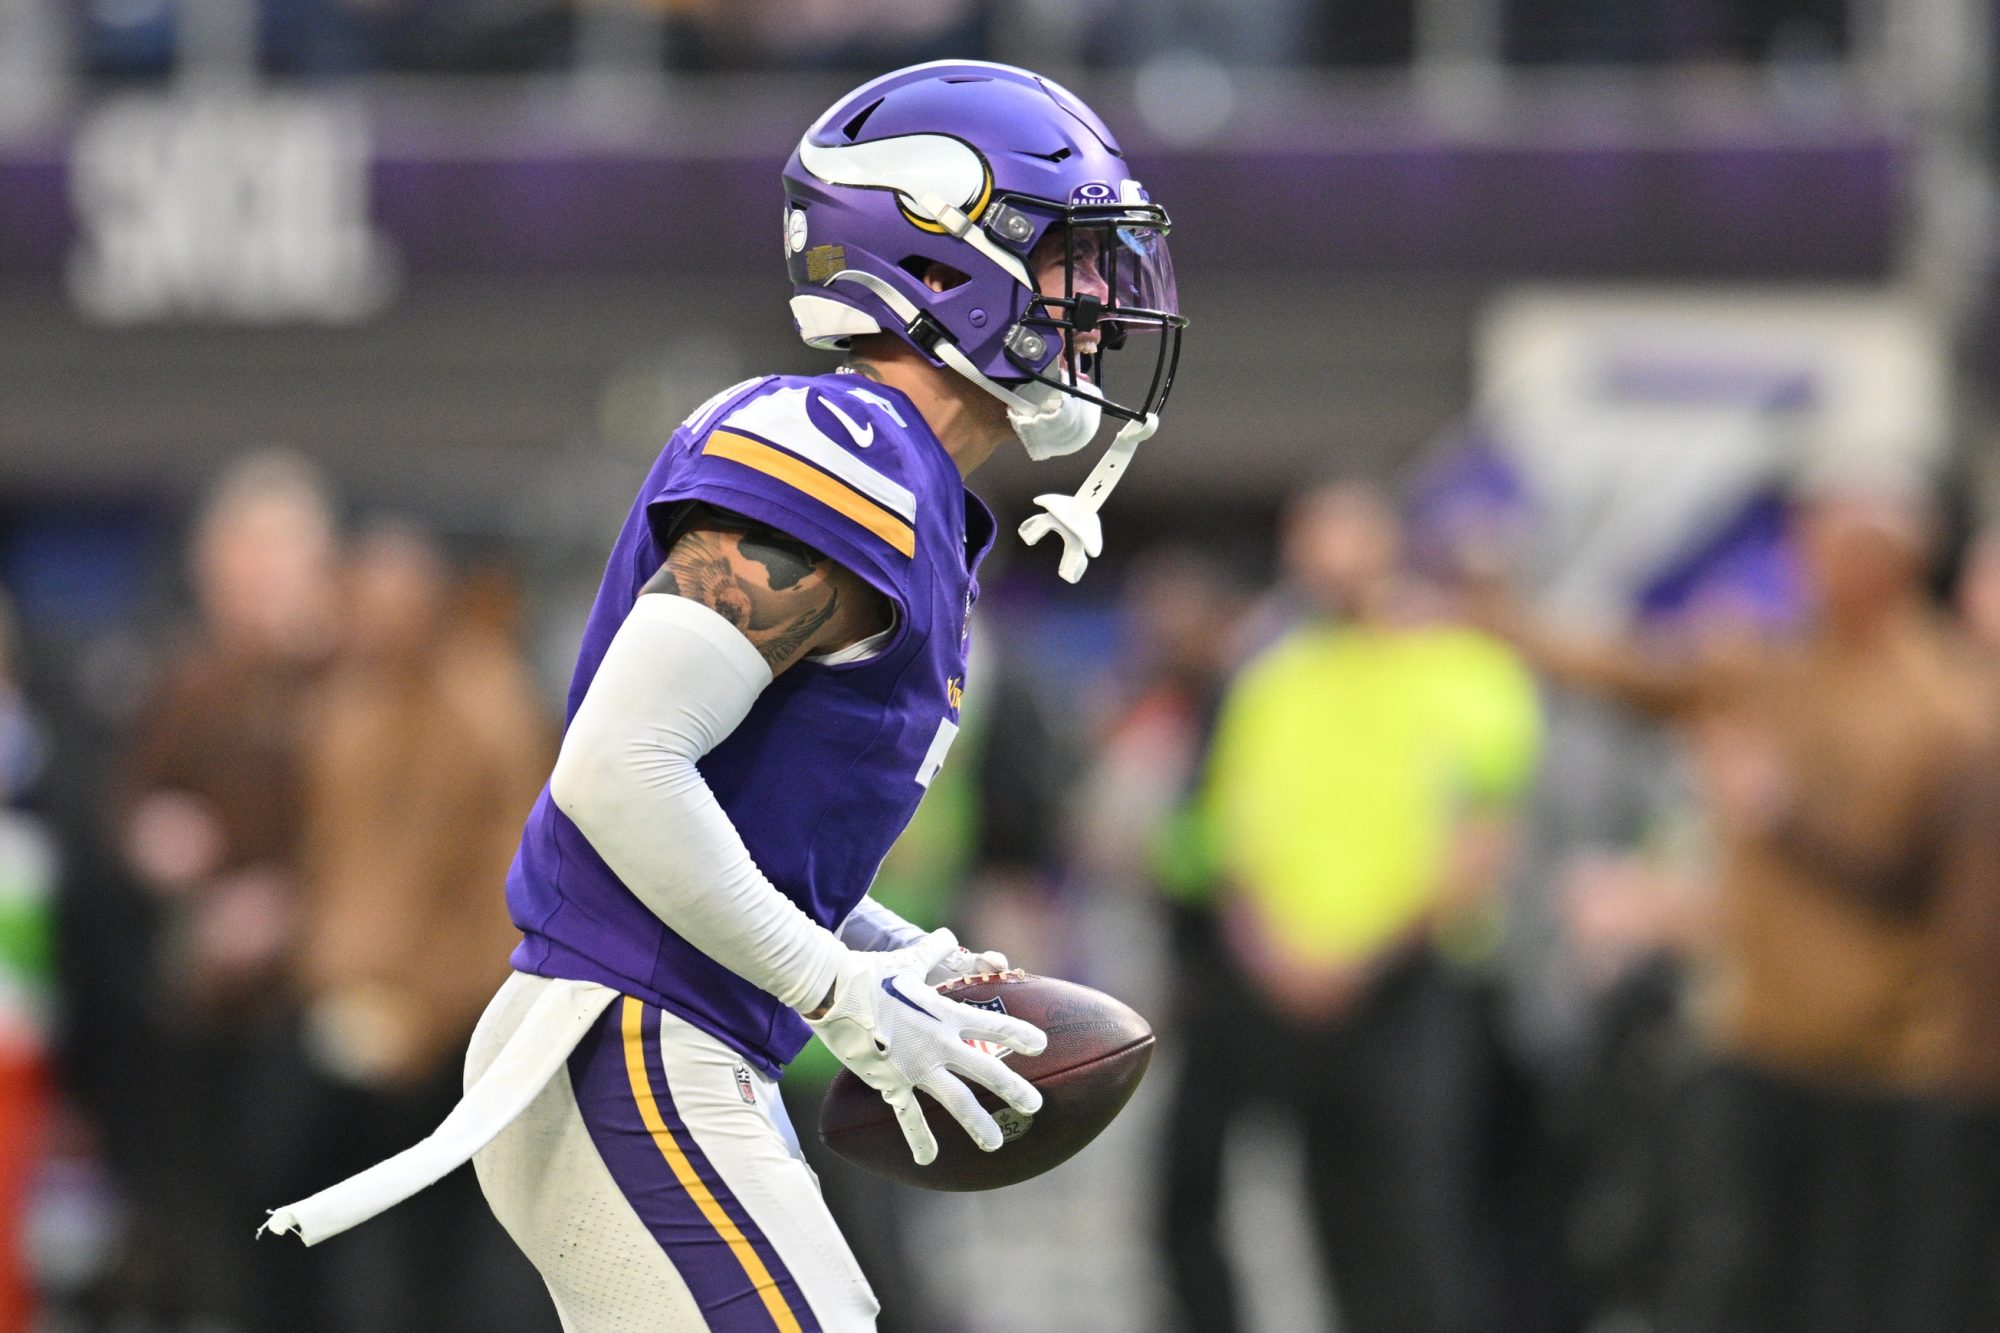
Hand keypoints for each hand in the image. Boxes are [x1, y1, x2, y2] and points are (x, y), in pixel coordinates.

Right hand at [804, 929, 1045, 1164]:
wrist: (834, 991)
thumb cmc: (870, 973)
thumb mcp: (907, 960)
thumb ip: (932, 951)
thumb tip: (947, 934)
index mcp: (945, 1014)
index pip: (992, 1026)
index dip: (1019, 1036)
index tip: (1041, 1046)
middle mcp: (938, 1043)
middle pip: (985, 1069)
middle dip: (1013, 1088)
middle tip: (1035, 1105)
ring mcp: (916, 1066)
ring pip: (956, 1100)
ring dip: (978, 1123)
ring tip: (995, 1143)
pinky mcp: (891, 1082)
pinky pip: (908, 1116)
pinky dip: (919, 1139)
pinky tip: (928, 1160)